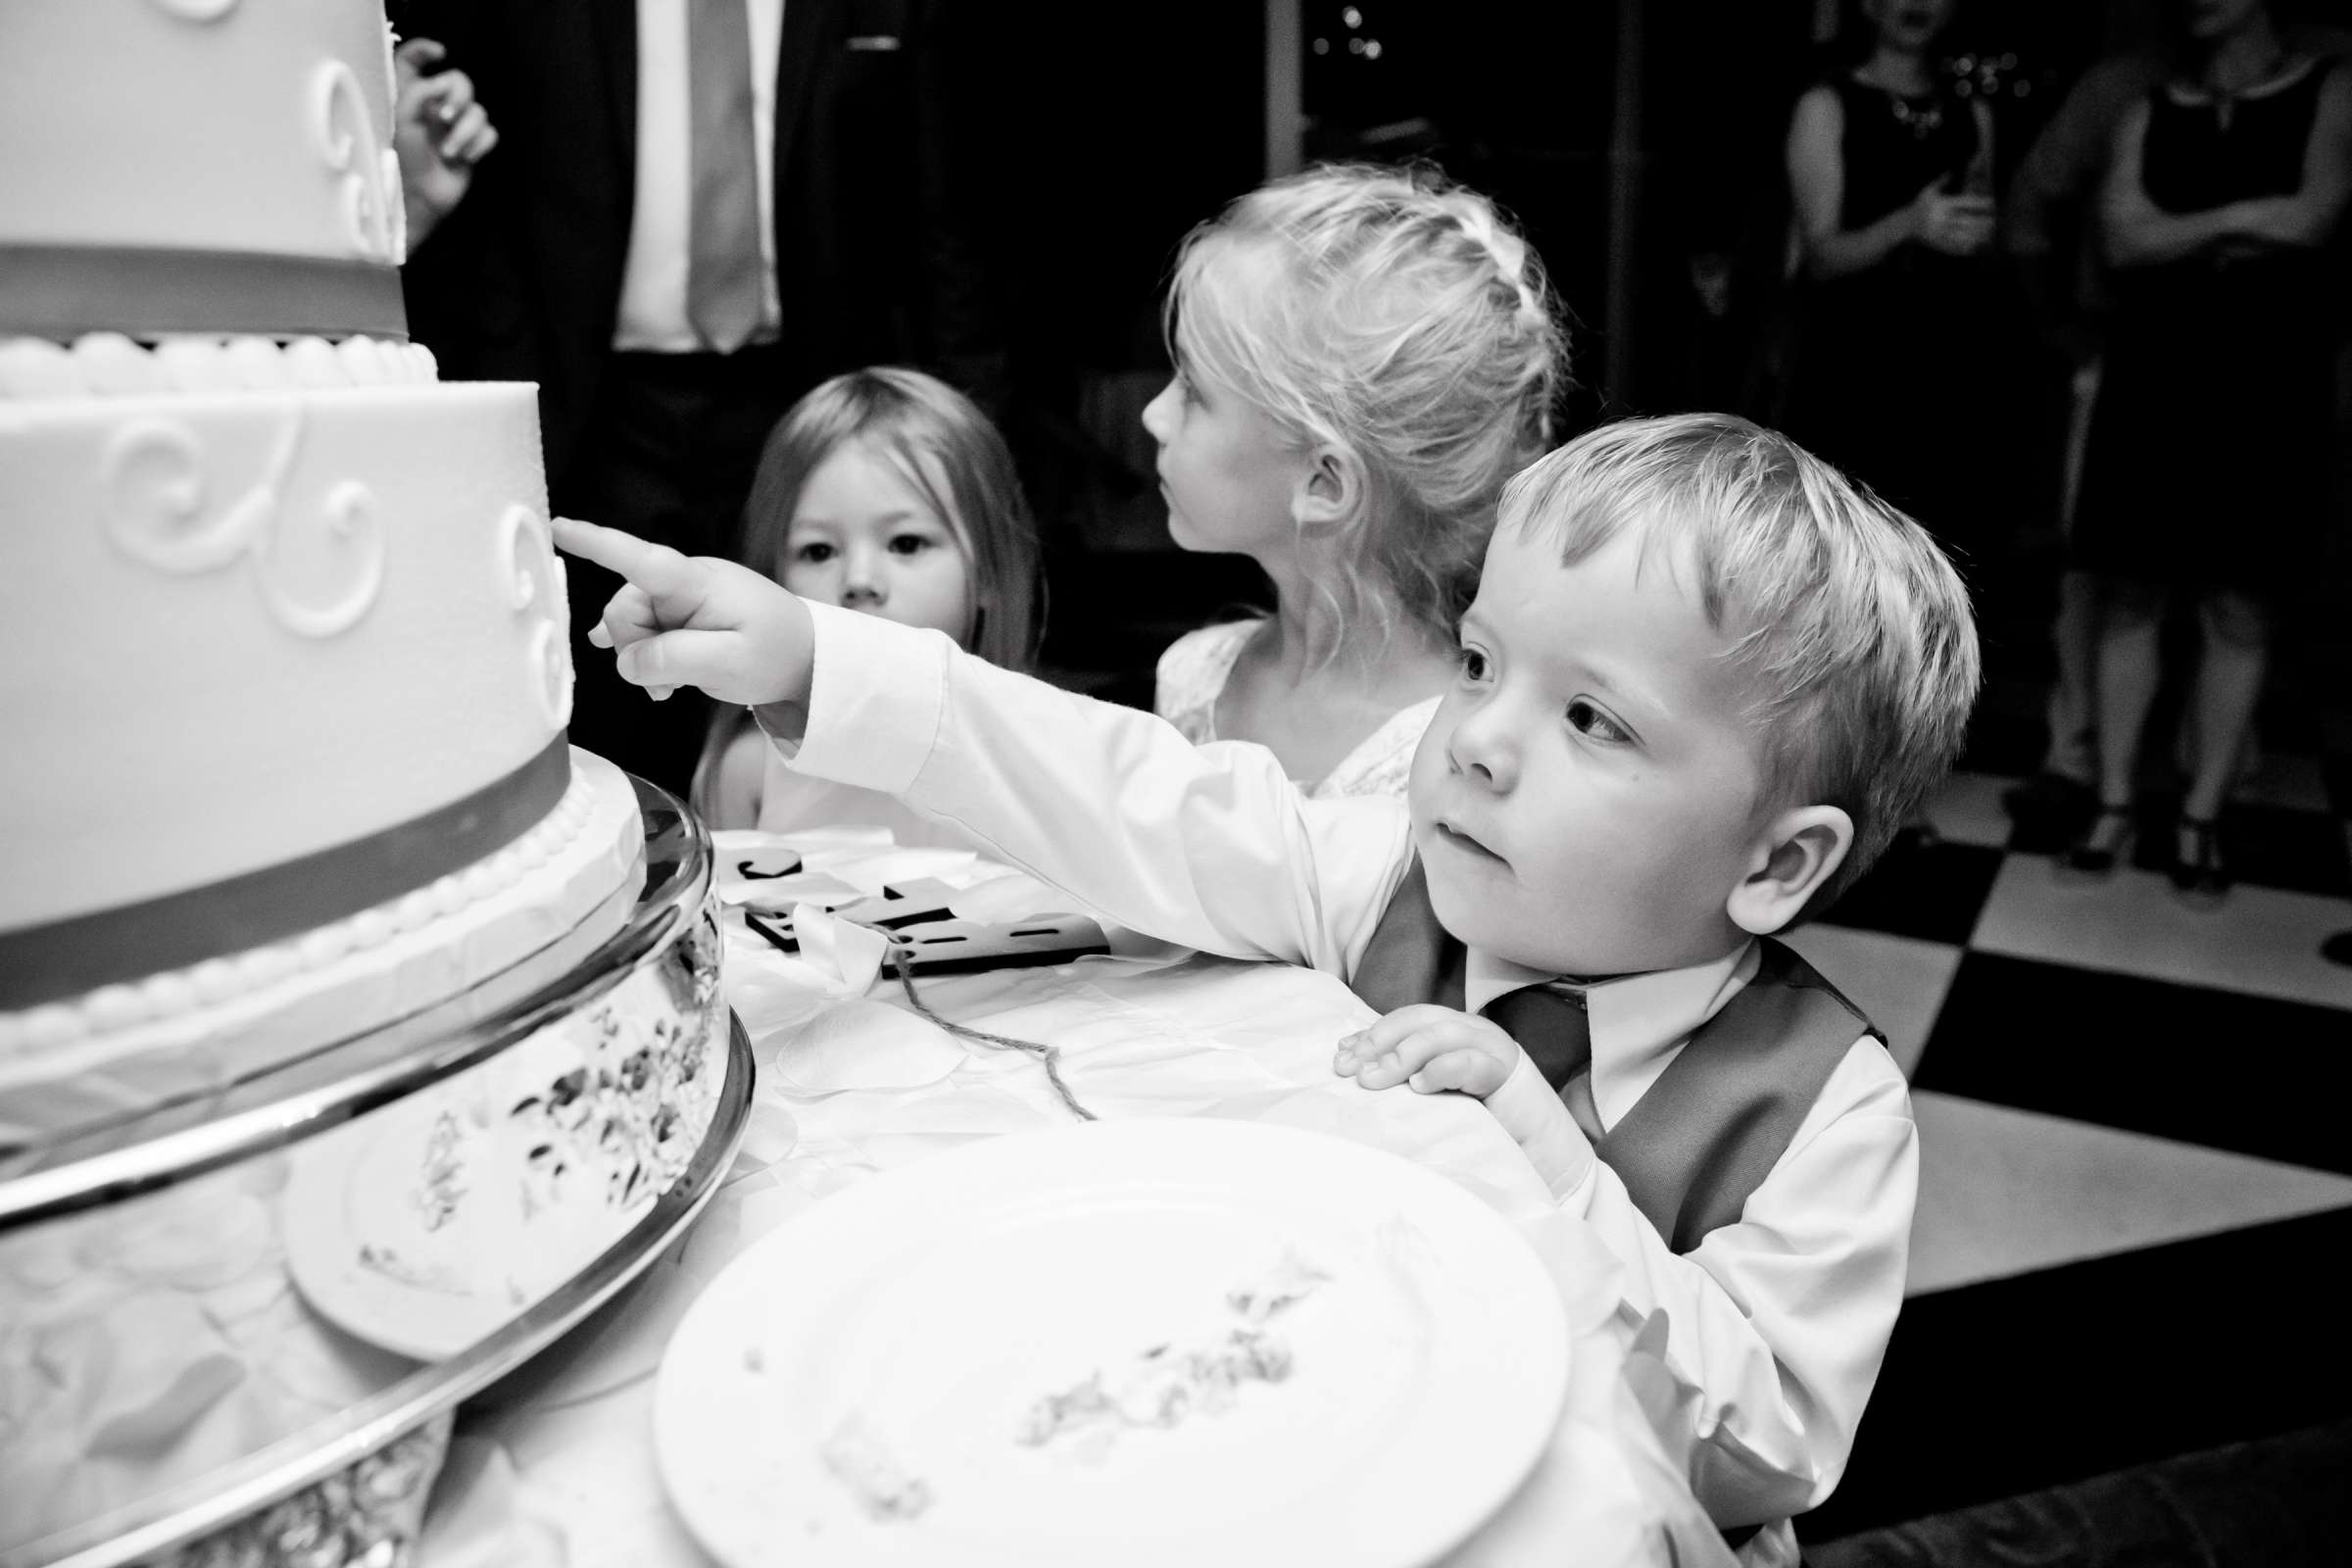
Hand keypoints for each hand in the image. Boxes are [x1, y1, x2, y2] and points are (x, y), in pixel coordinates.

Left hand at [393, 39, 498, 244]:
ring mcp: (455, 127)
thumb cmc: (403, 160)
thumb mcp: (404, 120)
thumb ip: (421, 92)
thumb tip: (444, 82)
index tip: (439, 53)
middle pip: (459, 80)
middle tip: (446, 118)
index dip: (424, 50)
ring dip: (466, 132)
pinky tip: (465, 159)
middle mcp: (434, 107)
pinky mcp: (473, 146)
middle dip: (459, 96)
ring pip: (478, 111)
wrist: (419, 198)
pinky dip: (479, 145)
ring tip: (450, 153)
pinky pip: (490, 133)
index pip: (411, 60)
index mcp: (410, 97)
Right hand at [553, 517, 815, 707]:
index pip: (640, 559)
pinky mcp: (683, 615)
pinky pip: (646, 633)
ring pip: (631, 627)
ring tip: (671, 688)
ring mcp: (682, 598)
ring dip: (643, 660)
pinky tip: (650, 677)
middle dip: (635, 650)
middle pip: (625, 610)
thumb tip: (626, 660)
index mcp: (696, 583)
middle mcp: (684, 583)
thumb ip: (673, 659)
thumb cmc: (777, 653)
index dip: (596, 544)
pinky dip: (647, 658)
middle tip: (667, 685)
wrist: (808, 658)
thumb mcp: (729, 664)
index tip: (558, 528)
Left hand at [1333, 1005, 1518, 1098]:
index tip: (1340, 1059)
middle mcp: (1469, 1029)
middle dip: (1380, 1041)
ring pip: (1441, 1034)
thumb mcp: (1433, 1086)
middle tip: (1351, 1070)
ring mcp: (1488, 1046)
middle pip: (1418, 1020)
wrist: (1535, 1135)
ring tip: (1374, 1079)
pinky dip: (1441, 1069)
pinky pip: (1470, 1062)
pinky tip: (1419, 1085)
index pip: (1404, 1020)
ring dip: (1403, 1054)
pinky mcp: (1504, 1071)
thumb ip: (1401, 1070)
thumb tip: (1350, 1058)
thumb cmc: (1478, 1109)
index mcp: (1450, 1027)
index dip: (1370, 1036)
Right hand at [1910, 182, 1994, 256]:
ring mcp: (1938, 232)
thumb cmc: (1918, 206)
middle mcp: (1941, 218)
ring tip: (1988, 235)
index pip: (1965, 202)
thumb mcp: (1927, 191)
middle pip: (1965, 220)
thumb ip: (1940, 182)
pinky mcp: (1936, 242)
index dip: (1979, 203)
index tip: (1991, 203)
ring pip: (1961, 235)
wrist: (1903, 225)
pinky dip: (1964, 248)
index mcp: (1941, 204)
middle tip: (1994, 221)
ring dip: (1976, 236)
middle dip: (1980, 222)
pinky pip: (1952, 246)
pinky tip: (1974, 247)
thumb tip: (1951, 171)